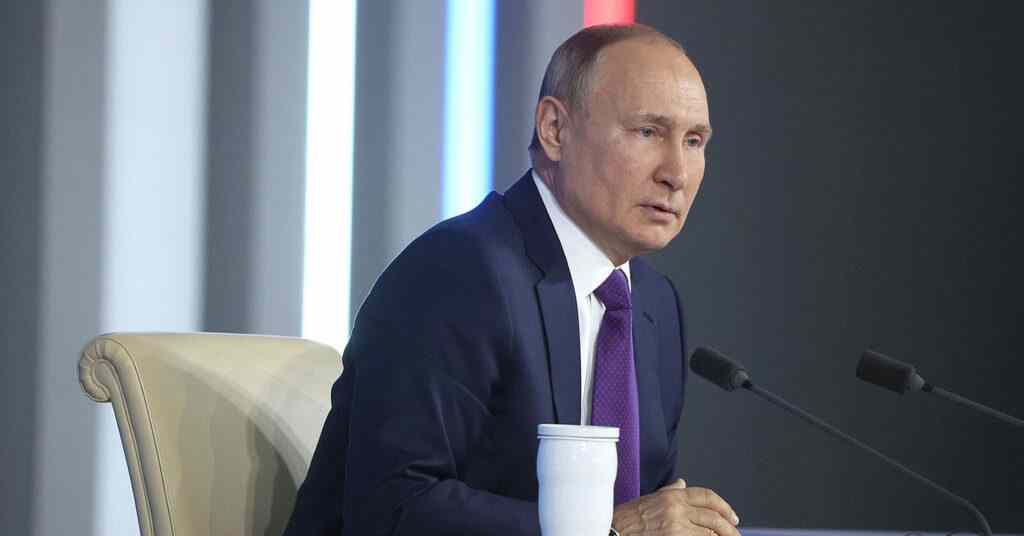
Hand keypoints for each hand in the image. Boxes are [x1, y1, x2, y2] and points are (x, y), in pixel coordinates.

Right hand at [611, 479, 739, 535]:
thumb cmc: (626, 518)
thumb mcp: (649, 499)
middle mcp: (677, 508)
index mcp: (672, 496)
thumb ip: (669, 492)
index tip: (732, 517)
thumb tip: (682, 484)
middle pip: (713, 516)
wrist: (613, 530)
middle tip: (735, 534)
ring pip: (710, 531)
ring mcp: (677, 525)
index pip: (707, 496)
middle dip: (729, 527)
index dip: (724, 507)